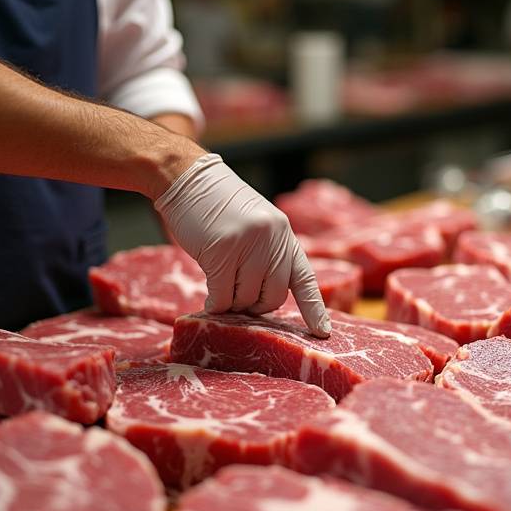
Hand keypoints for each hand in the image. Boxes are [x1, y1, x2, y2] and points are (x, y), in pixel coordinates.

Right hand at [155, 154, 330, 336]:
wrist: (187, 177)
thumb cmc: (217, 206)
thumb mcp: (255, 225)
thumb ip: (266, 255)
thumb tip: (262, 299)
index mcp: (284, 234)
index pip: (304, 277)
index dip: (314, 308)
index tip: (323, 333)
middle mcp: (272, 239)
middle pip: (274, 297)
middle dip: (255, 306)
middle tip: (237, 299)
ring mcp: (248, 244)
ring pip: (246, 299)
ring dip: (231, 303)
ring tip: (219, 286)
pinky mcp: (221, 250)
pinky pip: (222, 296)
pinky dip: (215, 304)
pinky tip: (208, 301)